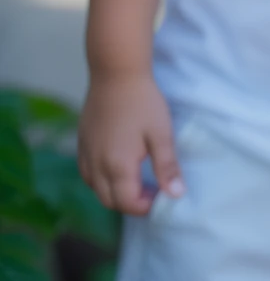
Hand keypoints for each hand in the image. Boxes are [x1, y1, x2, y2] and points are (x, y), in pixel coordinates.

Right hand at [78, 71, 182, 214]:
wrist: (116, 73)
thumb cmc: (143, 102)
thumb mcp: (162, 133)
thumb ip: (167, 167)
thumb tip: (176, 195)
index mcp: (117, 165)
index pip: (127, 203)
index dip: (146, 206)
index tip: (163, 196)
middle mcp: (96, 164)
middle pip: (109, 201)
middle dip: (131, 204)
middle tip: (153, 191)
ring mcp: (86, 153)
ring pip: (95, 189)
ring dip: (115, 193)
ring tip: (138, 181)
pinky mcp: (81, 143)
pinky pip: (87, 173)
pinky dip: (100, 180)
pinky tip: (116, 169)